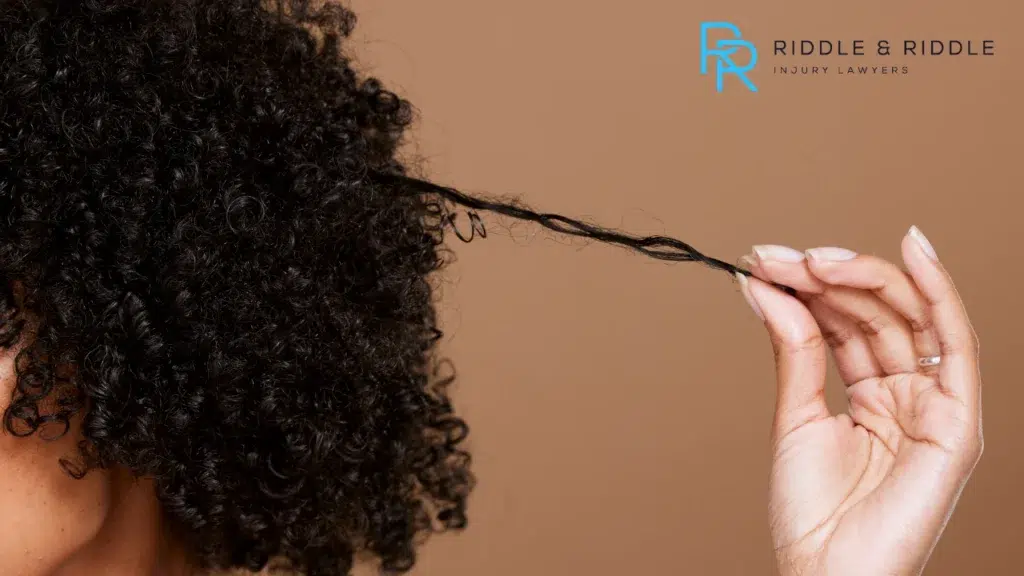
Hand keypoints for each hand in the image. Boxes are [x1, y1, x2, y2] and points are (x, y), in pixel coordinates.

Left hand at [734, 226, 982, 575]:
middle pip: (875, 313)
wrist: (826, 573)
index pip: (845, 323)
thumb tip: (764, 286)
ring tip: (809, 260)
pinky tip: (913, 247)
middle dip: (825, 277)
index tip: (761, 261)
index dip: (806, 288)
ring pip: (909, 317)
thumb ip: (793, 348)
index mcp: (872, 398)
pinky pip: (956, 344)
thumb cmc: (811, 513)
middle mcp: (908, 395)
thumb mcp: (795, 416)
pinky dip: (939, 291)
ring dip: (860, 277)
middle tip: (776, 258)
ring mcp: (934, 405)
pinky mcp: (957, 420)